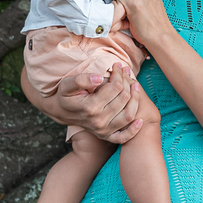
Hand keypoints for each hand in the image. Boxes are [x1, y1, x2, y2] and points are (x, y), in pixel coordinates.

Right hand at [21, 65, 143, 143]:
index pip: (114, 87)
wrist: (61, 112)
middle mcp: (98, 121)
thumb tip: (99, 78)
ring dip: (136, 99)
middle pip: (123, 98)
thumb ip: (81, 80)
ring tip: (135, 85)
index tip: (118, 66)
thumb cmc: (66, 95)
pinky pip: (124, 137)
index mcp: (90, 107)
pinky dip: (134, 130)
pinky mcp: (106, 136)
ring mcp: (103, 130)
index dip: (119, 74)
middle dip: (127, 82)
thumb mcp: (67, 84)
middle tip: (126, 71)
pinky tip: (140, 120)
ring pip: (128, 114)